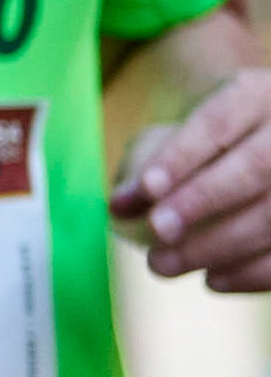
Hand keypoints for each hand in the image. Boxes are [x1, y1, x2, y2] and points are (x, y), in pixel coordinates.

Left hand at [115, 67, 270, 286]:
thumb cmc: (224, 147)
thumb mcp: (199, 134)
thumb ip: (158, 165)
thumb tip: (119, 207)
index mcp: (256, 96)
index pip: (219, 120)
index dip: (181, 155)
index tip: (146, 189)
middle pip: (257, 166)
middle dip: (202, 201)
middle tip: (157, 231)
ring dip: (219, 246)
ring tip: (165, 264)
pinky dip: (252, 273)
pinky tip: (213, 280)